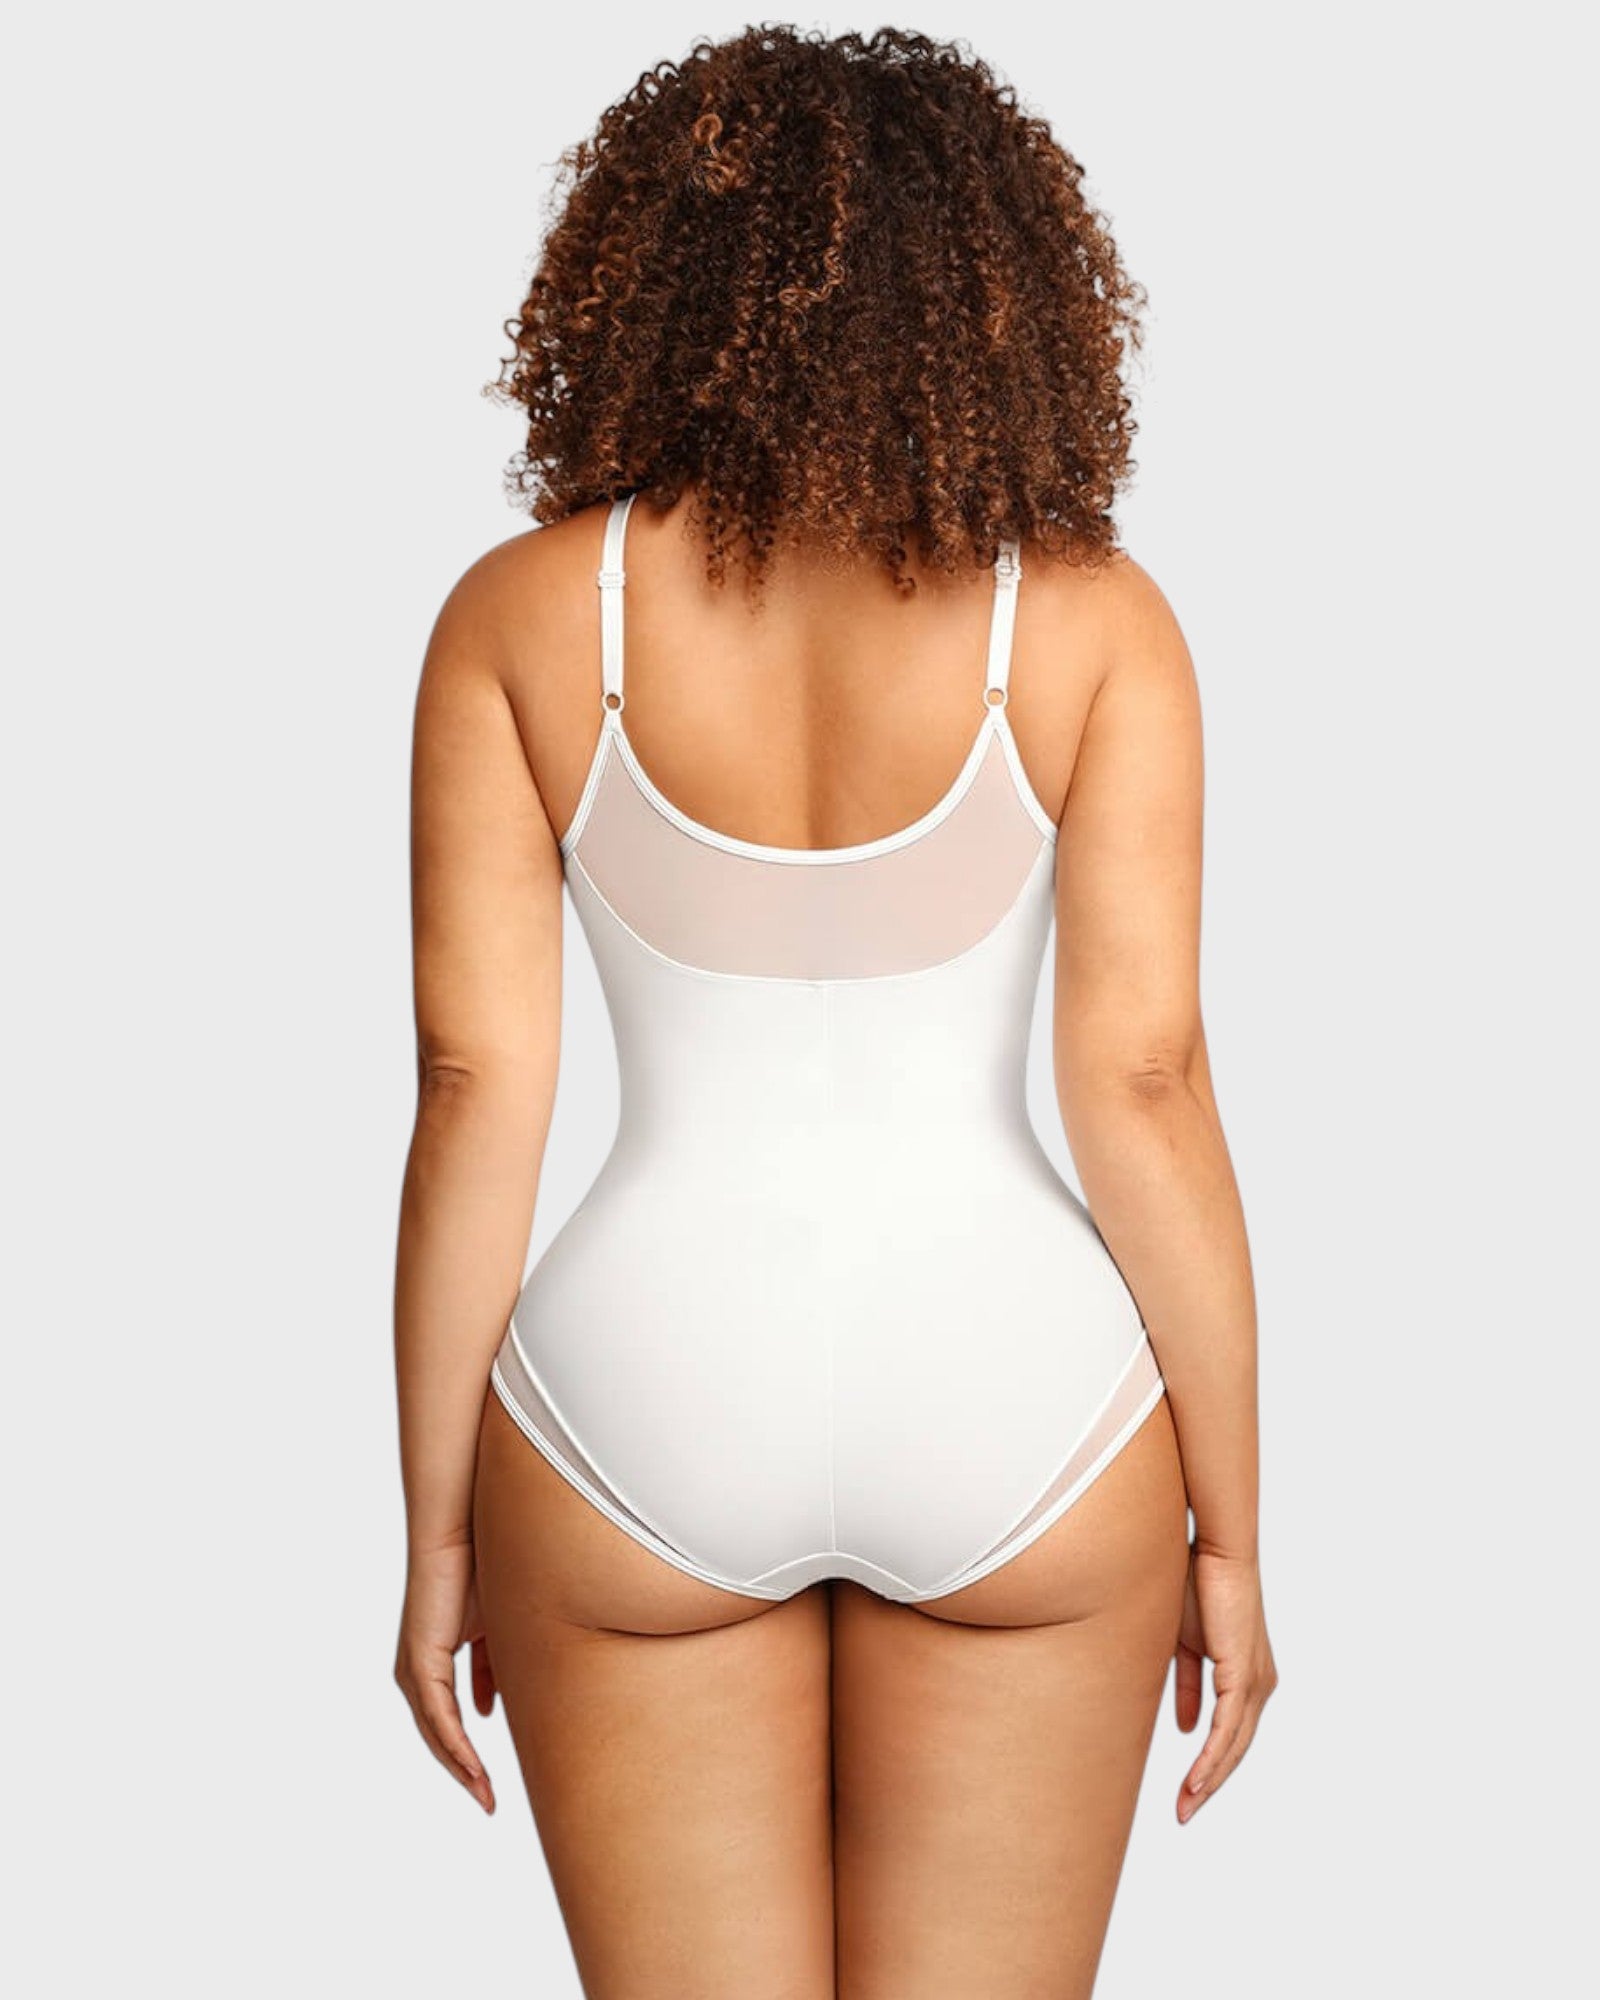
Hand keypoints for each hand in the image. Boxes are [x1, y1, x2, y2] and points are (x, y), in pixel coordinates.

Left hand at [394, 1535, 496, 1813]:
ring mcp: (414, 1666)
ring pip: (436, 1732)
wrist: (465, 1527)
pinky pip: (439, 1715)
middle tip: (488, 1802)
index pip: (449, 1719)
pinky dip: (457, 1744)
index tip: (489, 1783)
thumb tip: (496, 1706)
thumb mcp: (497, 1628)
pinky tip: (474, 1767)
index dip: (468, 1751)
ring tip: (485, 1795)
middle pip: (438, 1735)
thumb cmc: (482, 1565)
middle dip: (464, 1770)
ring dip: (461, 1766)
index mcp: (432, 1660)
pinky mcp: (420, 1659)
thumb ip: (493, 1665)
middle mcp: (415, 1669)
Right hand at [1173, 1543, 1277, 1822]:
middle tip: (1184, 1813)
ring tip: (1185, 1808)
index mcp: (1247, 1675)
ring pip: (1234, 1746)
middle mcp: (1259, 1684)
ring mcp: (1255, 1681)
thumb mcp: (1183, 1642)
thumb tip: (1185, 1728)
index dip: (1208, 1763)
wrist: (1212, 1547)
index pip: (1228, 1732)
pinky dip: (1211, 1758)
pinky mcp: (1243, 1675)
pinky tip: (1196, 1780)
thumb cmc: (1195, 1582)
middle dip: (1209, 1784)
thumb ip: (1186, 1684)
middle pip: (1235, 1748)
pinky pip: (1227, 1729)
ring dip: (1208, 1781)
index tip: (1186, 1790)